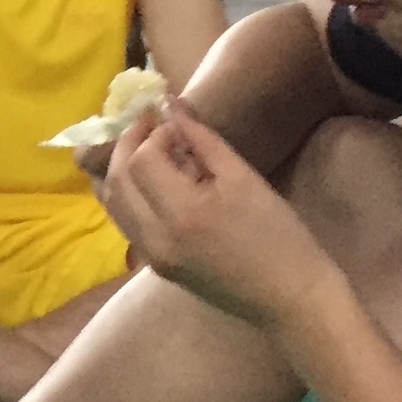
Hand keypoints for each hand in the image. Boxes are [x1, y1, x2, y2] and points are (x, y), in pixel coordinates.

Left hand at [97, 99, 343, 333]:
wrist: (289, 297)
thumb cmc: (278, 235)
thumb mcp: (244, 178)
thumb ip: (202, 139)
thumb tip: (171, 104)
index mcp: (181, 215)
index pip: (141, 160)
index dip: (153, 133)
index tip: (176, 122)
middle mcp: (154, 239)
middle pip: (116, 180)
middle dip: (128, 145)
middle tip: (150, 123)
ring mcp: (150, 257)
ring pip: (113, 203)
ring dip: (122, 168)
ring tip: (149, 147)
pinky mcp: (155, 266)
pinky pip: (127, 222)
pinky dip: (130, 194)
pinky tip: (153, 180)